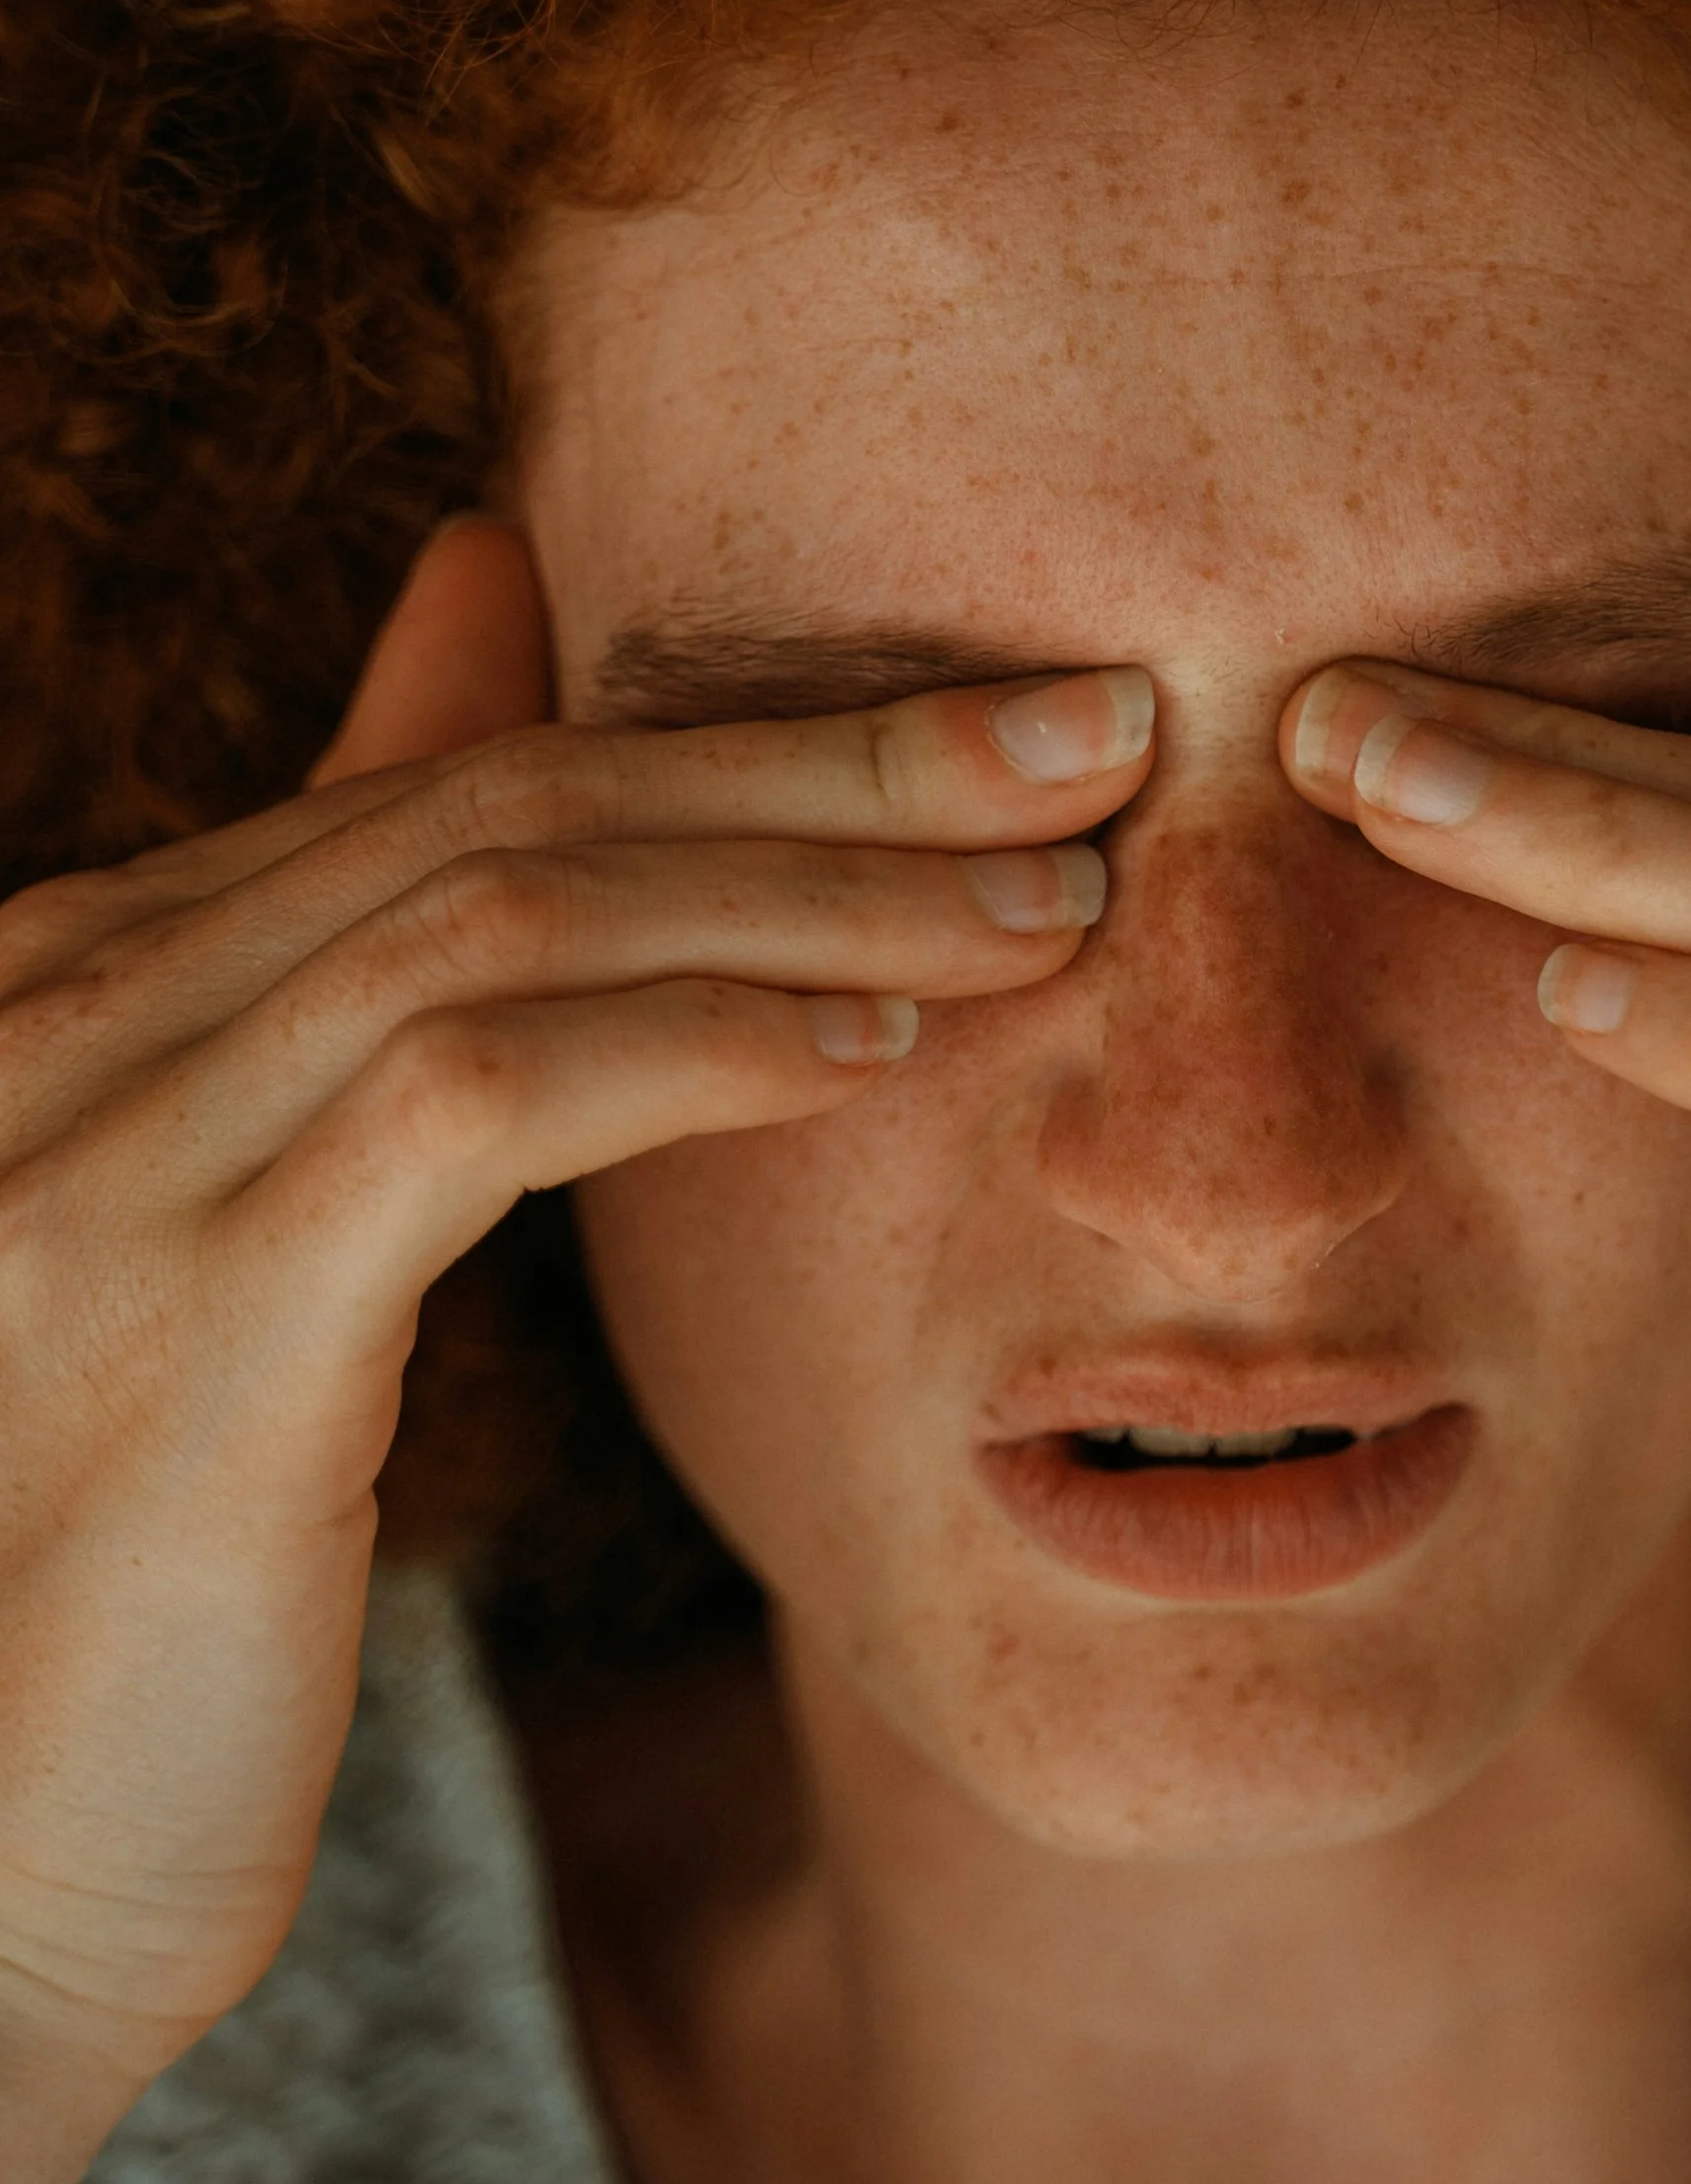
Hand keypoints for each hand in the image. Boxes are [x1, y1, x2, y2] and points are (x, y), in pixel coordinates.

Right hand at [0, 518, 1151, 2183]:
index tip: (1002, 726)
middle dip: (828, 762)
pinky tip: (878, 1053)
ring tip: (1048, 899)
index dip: (753, 740)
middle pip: (511, 807)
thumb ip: (364, 952)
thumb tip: (482, 595)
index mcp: (78, 981)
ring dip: (815, 893)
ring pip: (516, 913)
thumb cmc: (125, 1588)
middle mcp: (61, 1019)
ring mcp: (106, 1157)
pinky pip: (486, 1093)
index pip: (469, 780)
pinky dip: (701, 1043)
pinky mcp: (194, 1315)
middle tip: (1095, 731)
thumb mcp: (251, 1232)